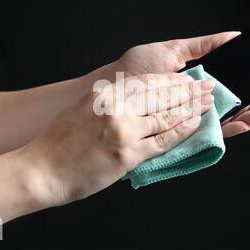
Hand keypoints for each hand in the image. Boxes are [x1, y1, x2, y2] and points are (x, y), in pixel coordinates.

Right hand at [22, 73, 214, 205]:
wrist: (42, 169)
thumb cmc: (60, 141)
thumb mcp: (83, 108)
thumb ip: (111, 101)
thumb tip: (138, 98)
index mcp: (105, 94)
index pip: (148, 82)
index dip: (172, 81)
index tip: (188, 80)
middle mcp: (116, 108)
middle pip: (162, 96)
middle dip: (188, 91)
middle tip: (207, 87)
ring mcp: (124, 131)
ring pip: (167, 116)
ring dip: (191, 109)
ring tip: (207, 103)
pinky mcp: (128, 155)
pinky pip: (163, 141)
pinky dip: (181, 131)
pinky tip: (194, 124)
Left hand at [113, 32, 249, 136]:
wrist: (113, 89)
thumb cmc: (135, 70)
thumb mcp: (172, 50)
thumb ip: (202, 46)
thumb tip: (233, 36)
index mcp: (196, 83)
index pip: (231, 86)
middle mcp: (196, 102)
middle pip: (235, 104)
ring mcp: (191, 118)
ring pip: (229, 119)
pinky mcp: (183, 133)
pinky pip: (212, 133)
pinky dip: (233, 127)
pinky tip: (249, 120)